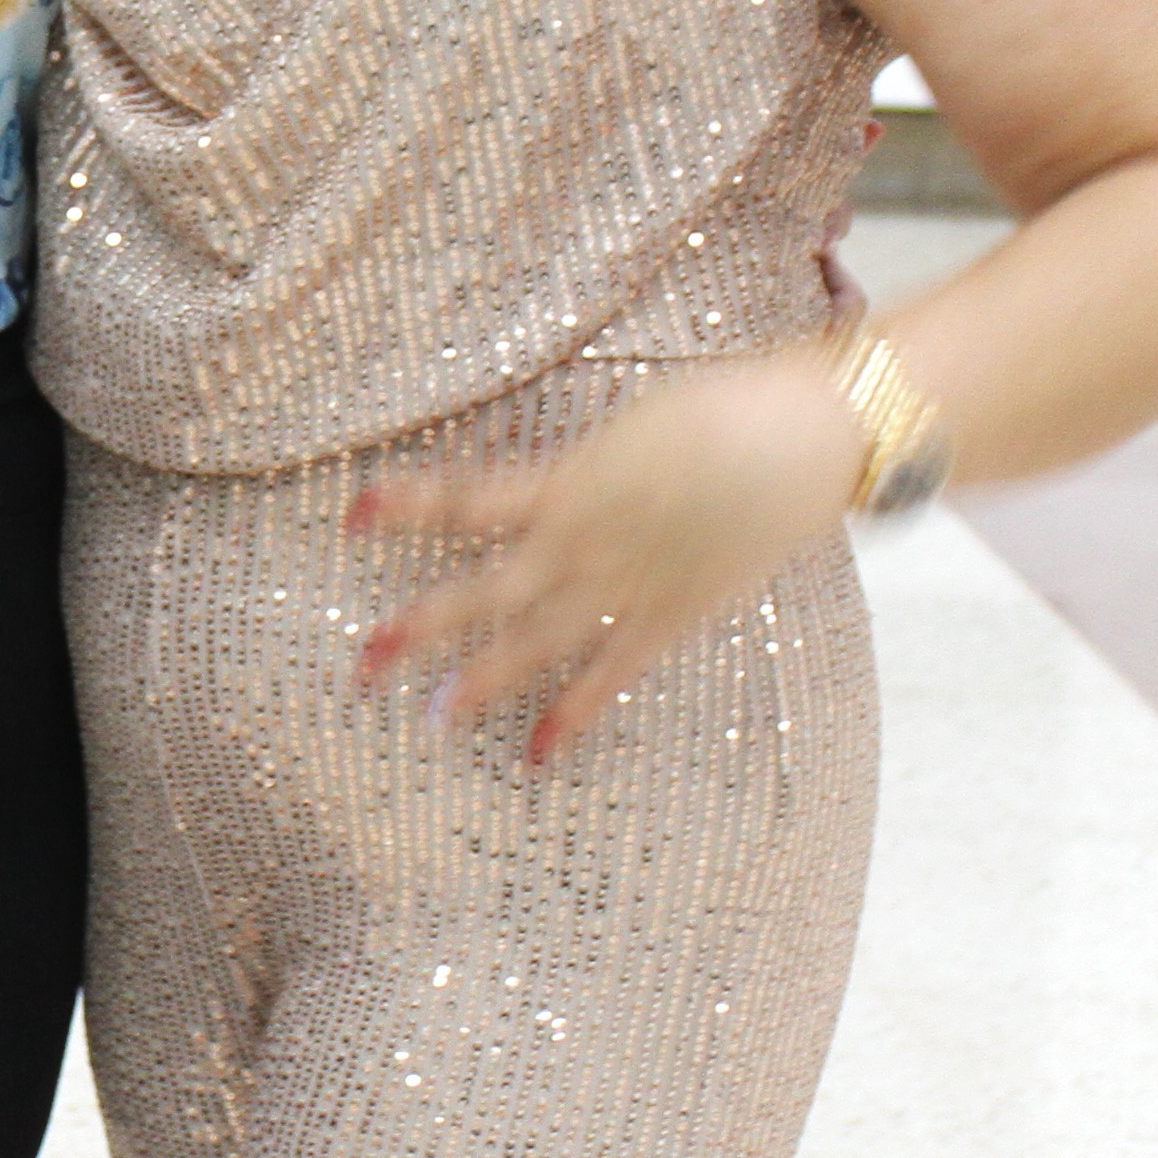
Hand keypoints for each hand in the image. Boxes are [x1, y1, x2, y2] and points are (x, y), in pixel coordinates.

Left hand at [349, 355, 867, 762]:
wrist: (804, 435)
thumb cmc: (723, 405)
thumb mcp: (631, 425)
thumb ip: (582, 467)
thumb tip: (548, 487)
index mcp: (570, 480)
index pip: (469, 497)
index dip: (410, 503)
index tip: (352, 514)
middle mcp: (586, 540)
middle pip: (487, 589)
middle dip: (422, 625)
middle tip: (364, 661)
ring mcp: (628, 583)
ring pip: (538, 641)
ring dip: (484, 681)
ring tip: (432, 721)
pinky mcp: (673, 614)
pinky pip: (614, 673)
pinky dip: (577, 712)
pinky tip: (539, 752)